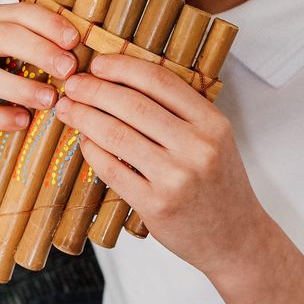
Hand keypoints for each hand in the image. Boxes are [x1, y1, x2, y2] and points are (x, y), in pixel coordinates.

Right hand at [0, 2, 82, 133]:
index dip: (49, 24)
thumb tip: (85, 48)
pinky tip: (23, 121)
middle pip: (4, 37)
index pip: (20, 13)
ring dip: (22, 88)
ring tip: (51, 100)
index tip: (75, 40)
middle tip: (69, 69)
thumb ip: (39, 40)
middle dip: (41, 52)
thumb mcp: (12, 46)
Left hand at [55, 53, 266, 274]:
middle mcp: (197, 147)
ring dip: (85, 118)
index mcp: (212, 123)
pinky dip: (92, 151)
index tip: (97, 64)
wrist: (235, 239)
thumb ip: (180, 112)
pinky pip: (113, 170)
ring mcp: (176, 178)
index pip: (160, 81)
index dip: (122, 67)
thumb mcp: (215, 139)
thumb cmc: (218, 184)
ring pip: (117, 136)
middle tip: (73, 84)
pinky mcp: (156, 205)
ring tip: (68, 109)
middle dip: (95, 90)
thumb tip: (122, 80)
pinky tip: (84, 141)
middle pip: (133, 105)